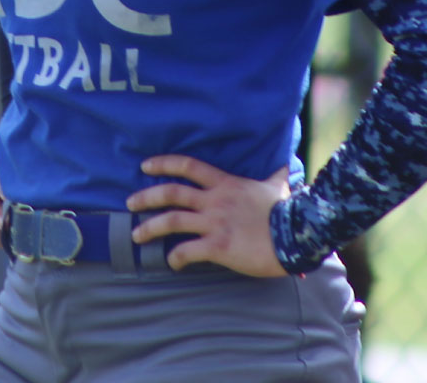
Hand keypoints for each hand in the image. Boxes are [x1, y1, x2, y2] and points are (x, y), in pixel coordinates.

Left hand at [125, 156, 290, 276]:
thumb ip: (276, 174)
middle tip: (130, 204)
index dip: (164, 164)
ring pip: (172, 221)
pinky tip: (172, 263)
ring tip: (136, 236)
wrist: (296, 234)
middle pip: (171, 194)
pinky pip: (186, 251)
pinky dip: (175, 257)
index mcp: (226, 184)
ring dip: (150, 228)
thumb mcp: (278, 185)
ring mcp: (215, 223)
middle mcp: (215, 201)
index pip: (188, 167)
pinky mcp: (218, 246)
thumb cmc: (286, 211)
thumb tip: (287, 163)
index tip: (145, 166)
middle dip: (146, 197)